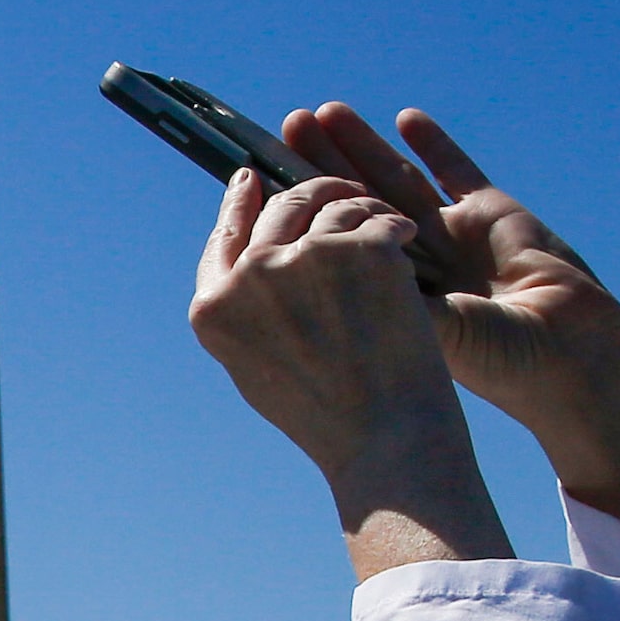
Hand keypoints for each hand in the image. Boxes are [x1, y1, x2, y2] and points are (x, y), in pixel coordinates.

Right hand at [189, 170, 506, 572]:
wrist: (386, 442)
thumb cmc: (329, 418)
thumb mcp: (260, 369)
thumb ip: (245, 308)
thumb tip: (249, 251)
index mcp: (215, 308)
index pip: (223, 237)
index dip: (239, 203)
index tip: (252, 178)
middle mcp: (253, 276)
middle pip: (279, 208)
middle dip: (312, 197)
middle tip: (340, 197)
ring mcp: (306, 257)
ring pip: (330, 202)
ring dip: (357, 207)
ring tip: (381, 227)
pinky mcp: (361, 248)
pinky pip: (374, 214)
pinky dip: (391, 223)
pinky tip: (404, 238)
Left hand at [282, 106, 619, 550]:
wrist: (567, 360)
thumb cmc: (496, 363)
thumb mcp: (419, 337)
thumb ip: (368, 305)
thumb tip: (297, 278)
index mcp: (386, 306)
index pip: (331, 254)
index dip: (302, 222)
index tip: (263, 189)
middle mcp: (415, 269)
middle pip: (357, 208)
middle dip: (321, 171)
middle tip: (285, 132)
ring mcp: (453, 239)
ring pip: (397, 183)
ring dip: (362, 148)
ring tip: (321, 115)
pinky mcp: (492, 215)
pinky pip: (456, 173)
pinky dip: (433, 145)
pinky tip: (404, 119)